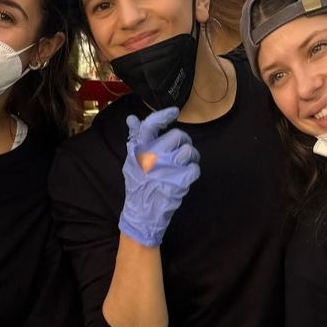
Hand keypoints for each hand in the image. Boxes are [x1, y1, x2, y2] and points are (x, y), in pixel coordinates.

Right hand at [118, 107, 200, 246]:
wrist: (142, 215)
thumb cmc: (138, 187)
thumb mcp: (131, 162)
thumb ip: (135, 140)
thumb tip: (132, 118)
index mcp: (140, 150)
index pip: (151, 125)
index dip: (163, 115)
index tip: (174, 111)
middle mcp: (153, 156)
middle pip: (177, 136)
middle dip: (183, 142)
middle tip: (181, 150)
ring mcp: (168, 168)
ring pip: (189, 150)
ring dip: (191, 157)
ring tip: (186, 164)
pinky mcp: (180, 181)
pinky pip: (195, 168)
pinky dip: (193, 172)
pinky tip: (186, 177)